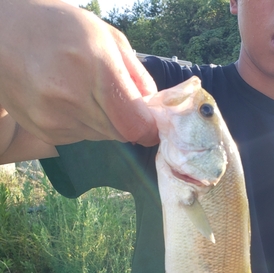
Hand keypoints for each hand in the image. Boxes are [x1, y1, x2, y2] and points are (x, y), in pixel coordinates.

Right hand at [0, 0, 157, 145]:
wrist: (0, 35)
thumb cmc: (57, 27)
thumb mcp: (104, 35)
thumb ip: (135, 74)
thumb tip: (152, 107)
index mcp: (95, 68)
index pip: (134, 124)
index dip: (148, 129)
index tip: (151, 124)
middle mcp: (73, 98)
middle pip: (120, 133)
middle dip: (126, 121)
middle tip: (117, 100)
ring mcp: (55, 119)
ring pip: (101, 136)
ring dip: (104, 121)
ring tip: (84, 91)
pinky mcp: (44, 131)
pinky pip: (80, 137)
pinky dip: (83, 123)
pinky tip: (67, 99)